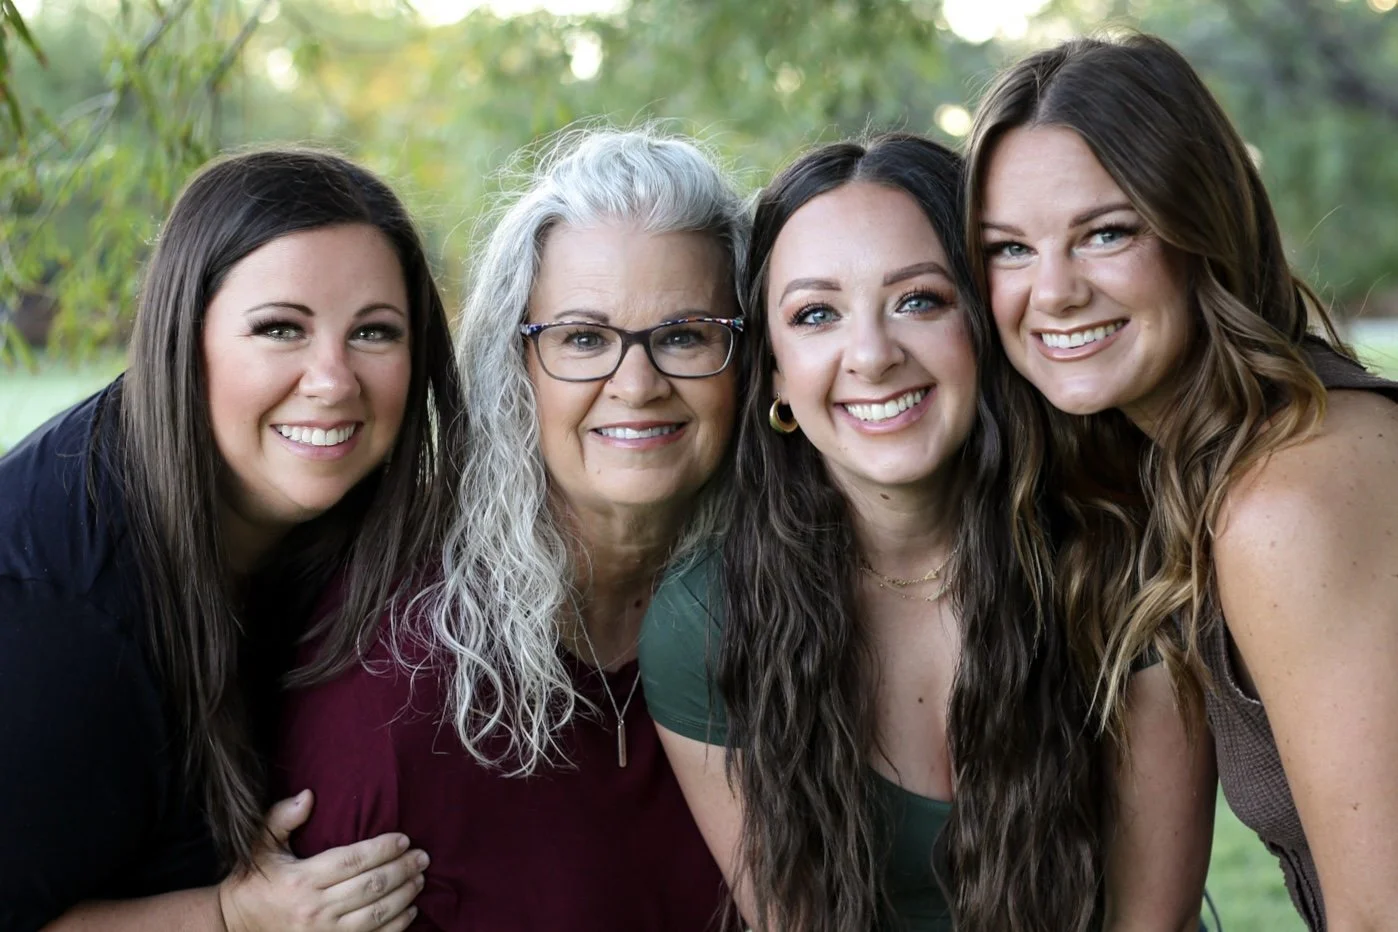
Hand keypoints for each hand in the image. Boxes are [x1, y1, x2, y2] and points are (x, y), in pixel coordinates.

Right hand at [217, 790, 427, 931]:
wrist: (231, 928)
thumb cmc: (251, 883)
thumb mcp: (259, 846)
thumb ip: (282, 818)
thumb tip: (309, 795)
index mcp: (301, 879)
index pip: (353, 860)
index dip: (383, 849)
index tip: (404, 839)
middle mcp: (315, 908)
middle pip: (371, 886)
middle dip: (402, 869)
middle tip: (422, 857)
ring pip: (376, 914)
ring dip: (404, 896)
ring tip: (420, 879)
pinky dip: (396, 926)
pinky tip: (410, 911)